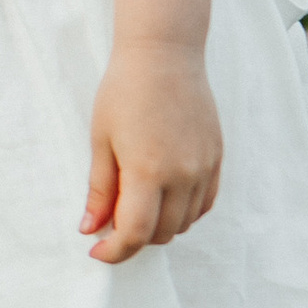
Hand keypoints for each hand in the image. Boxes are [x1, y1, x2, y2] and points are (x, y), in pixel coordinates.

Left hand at [83, 45, 222, 262]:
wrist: (164, 55)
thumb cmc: (123, 92)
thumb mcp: (101, 141)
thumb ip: (100, 190)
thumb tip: (90, 230)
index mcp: (148, 171)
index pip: (136, 233)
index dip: (115, 252)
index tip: (97, 252)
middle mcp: (183, 174)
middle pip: (162, 233)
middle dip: (134, 239)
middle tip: (110, 225)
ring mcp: (204, 167)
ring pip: (185, 222)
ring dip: (159, 226)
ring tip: (135, 206)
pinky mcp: (217, 158)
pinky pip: (205, 203)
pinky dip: (184, 212)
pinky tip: (164, 198)